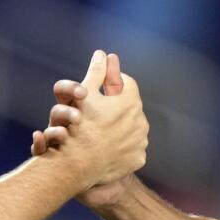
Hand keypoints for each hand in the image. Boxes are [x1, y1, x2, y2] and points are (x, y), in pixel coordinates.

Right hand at [31, 52, 142, 206]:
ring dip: (120, 126)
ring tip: (101, 130)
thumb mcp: (84, 93)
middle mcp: (141, 120)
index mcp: (131, 101)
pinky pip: (131, 148)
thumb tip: (103, 54)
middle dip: (116, 106)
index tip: (101, 89)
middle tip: (98, 111)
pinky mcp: (138, 158)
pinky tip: (107, 147)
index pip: (126, 83)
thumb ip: (96, 72)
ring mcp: (141, 141)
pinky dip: (121, 146)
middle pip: (129, 106)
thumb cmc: (78, 125)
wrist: (78, 164)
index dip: (112, 82)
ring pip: (132, 127)